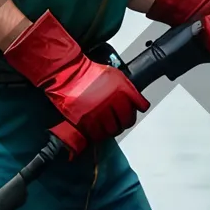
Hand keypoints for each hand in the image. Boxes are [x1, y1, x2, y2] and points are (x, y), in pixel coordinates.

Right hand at [3, 10, 148, 155]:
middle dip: (124, 123)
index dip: (134, 113)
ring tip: (107, 125)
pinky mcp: (86, 121)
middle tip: (119, 122)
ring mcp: (99, 112)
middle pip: (126, 122)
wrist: (68, 74)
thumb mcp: (115, 75)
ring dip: (111, 130)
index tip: (130, 114)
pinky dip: (99, 134)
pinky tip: (97, 128)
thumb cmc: (90, 74)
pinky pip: (98, 135)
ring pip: (113, 131)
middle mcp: (112, 101)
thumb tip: (140, 104)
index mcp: (121, 89)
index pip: (138, 108)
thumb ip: (129, 90)